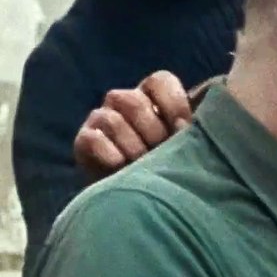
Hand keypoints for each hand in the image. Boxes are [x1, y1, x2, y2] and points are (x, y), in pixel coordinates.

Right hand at [73, 71, 191, 181]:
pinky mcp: (83, 140)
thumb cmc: (167, 165)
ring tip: (143, 163)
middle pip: (134, 101)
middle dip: (152, 130)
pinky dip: (110, 154)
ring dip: (133, 146)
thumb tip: (192, 127)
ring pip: (112, 120)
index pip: (160, 81)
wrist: (135, 196)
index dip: (173, 102)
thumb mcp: (184, 144)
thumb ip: (192, 130)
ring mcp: (101, 119)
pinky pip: (92, 139)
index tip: (183, 128)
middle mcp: (124, 102)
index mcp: (152, 97)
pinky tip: (121, 167)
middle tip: (161, 150)